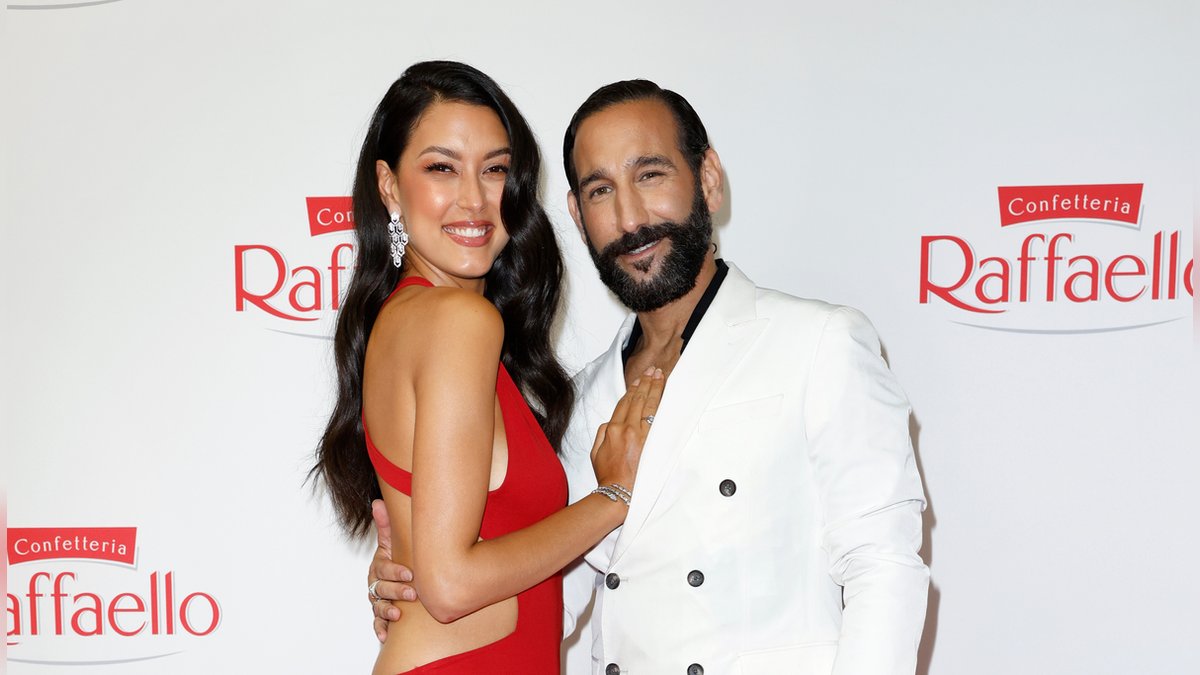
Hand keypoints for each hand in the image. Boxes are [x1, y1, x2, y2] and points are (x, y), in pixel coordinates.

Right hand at [368, 499, 416, 642]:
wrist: (404, 575)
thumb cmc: (399, 556)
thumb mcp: (393, 541)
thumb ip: (387, 524)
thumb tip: (377, 502)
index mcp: (378, 566)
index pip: (383, 569)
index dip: (396, 572)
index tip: (411, 573)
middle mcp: (376, 584)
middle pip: (381, 589)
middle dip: (396, 592)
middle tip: (413, 594)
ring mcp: (378, 600)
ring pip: (378, 607)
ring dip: (387, 612)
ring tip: (398, 615)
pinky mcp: (381, 615)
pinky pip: (377, 623)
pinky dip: (380, 629)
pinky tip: (385, 635)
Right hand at [590, 366, 664, 488]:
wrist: (617, 488)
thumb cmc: (606, 472)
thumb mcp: (596, 450)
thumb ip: (603, 432)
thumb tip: (611, 422)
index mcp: (611, 428)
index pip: (624, 403)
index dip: (632, 389)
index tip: (639, 379)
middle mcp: (625, 428)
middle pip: (637, 399)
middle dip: (645, 383)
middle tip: (653, 370)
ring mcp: (638, 434)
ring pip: (647, 405)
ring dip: (654, 388)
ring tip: (659, 376)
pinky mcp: (647, 441)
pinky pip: (653, 417)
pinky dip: (657, 403)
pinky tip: (661, 394)